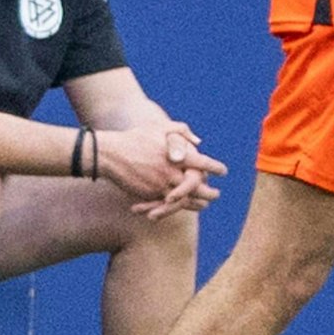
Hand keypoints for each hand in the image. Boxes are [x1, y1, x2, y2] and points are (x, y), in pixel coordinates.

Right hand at [96, 120, 227, 208]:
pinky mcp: (151, 194)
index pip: (202, 163)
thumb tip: (199, 142)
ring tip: (204, 204)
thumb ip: (181, 131)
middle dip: (210, 192)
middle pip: (198, 186)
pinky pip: (169, 205)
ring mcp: (161, 185)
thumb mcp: (159, 127)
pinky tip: (185, 207)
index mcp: (177, 155)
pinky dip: (179, 207)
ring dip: (197, 203)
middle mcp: (172, 171)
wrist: (111, 154)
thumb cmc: (136, 138)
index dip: (215, 167)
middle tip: (216, 194)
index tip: (223, 171)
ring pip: (185, 199)